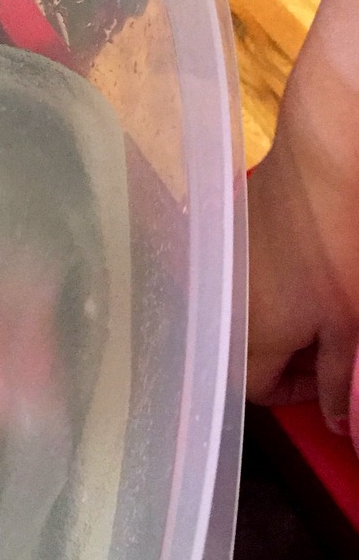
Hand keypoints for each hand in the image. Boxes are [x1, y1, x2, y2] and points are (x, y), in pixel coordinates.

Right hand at [247, 0, 358, 434]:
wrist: (334, 133)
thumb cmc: (340, 237)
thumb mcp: (354, 321)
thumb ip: (347, 379)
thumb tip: (349, 426)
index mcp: (238, 338)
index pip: (259, 390)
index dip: (306, 392)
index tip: (340, 376)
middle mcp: (214, 303)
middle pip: (253, 349)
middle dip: (301, 351)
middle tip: (343, 332)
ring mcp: (226, 258)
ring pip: (257, 307)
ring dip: (297, 310)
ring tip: (336, 290)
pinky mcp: (242, 219)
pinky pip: (258, 269)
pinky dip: (288, 273)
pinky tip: (321, 253)